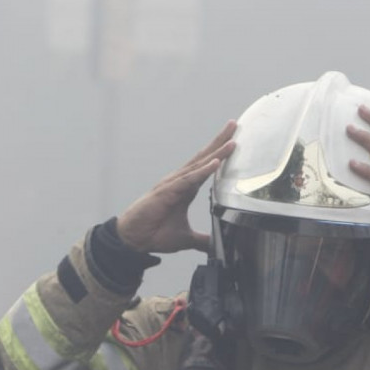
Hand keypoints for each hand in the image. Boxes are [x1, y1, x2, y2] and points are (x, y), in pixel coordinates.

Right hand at [116, 121, 236, 253]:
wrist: (134, 240)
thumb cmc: (155, 234)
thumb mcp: (186, 238)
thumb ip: (202, 240)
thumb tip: (217, 245)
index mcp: (186, 189)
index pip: (207, 167)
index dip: (221, 154)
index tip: (235, 141)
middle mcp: (181, 182)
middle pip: (204, 157)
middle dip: (220, 141)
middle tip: (235, 124)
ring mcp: (173, 185)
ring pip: (199, 165)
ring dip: (216, 153)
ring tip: (232, 140)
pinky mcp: (167, 192)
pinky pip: (189, 179)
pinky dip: (202, 171)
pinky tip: (215, 163)